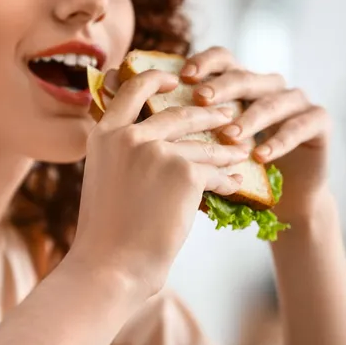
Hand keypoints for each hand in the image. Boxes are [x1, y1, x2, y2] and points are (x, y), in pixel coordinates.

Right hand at [70, 70, 250, 296]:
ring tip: (241, 152)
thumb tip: (156, 144)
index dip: (156, 78)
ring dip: (226, 150)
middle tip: (227, 114)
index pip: (132, 90)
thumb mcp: (104, 180)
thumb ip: (124, 155)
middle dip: (208, 114)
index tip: (176, 78)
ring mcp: (158, 152)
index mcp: (105, 135)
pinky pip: (214, 173)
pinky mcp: (184, 173)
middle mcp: (130, 136)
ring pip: (203, 146)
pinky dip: (227, 180)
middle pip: (179, 114)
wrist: (110, 266)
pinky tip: (236, 184)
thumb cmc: (105, 234)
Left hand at [181, 47, 332, 221]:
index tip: (185, 76)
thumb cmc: (240, 169)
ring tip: (230, 136)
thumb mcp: (213, 147)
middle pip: (245, 76)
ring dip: (250, 118)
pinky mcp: (318, 121)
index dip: (206, 62)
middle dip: (222, 87)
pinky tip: (261, 156)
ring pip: (273, 101)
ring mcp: (296, 101)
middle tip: (202, 99)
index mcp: (242, 85)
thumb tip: (139, 110)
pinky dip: (279, 140)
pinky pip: (300, 125)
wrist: (285, 196)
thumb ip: (188, 127)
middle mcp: (269, 87)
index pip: (224, 60)